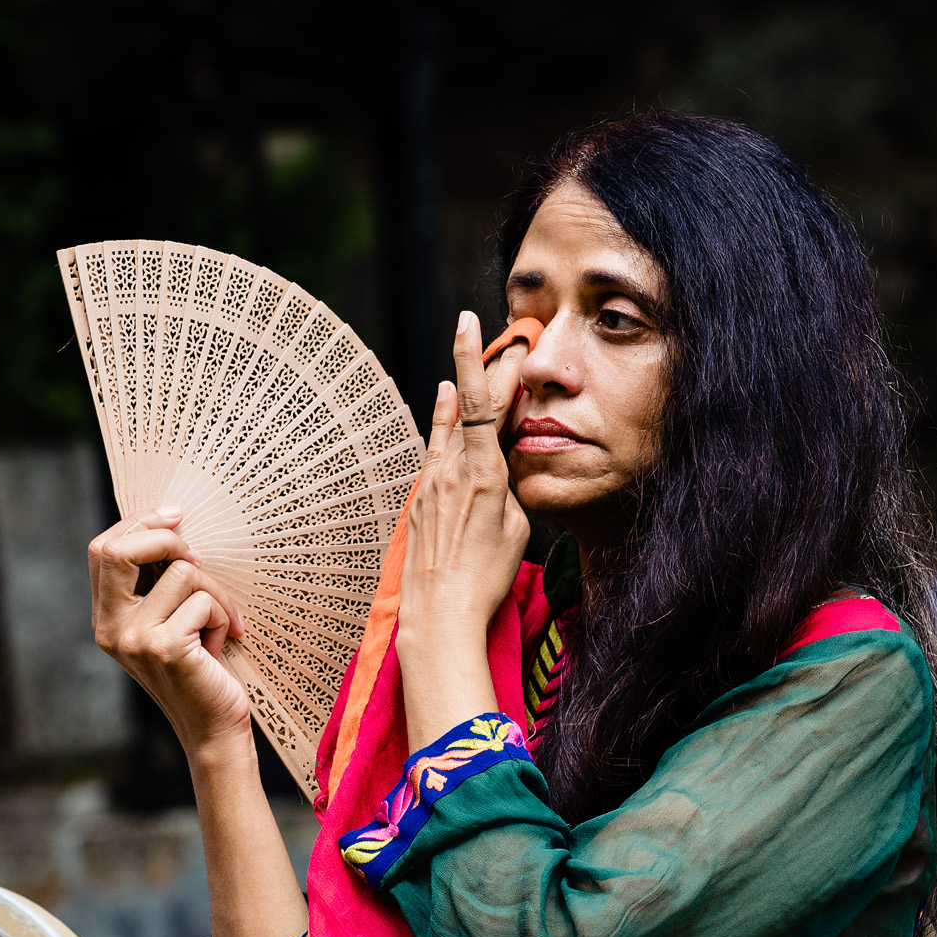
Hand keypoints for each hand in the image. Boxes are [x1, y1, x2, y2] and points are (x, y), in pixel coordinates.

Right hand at [89, 508, 249, 761]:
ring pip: (181, 572)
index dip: (138, 522)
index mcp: (106, 618)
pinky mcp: (164, 647)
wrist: (214, 729)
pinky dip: (224, 616)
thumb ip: (159, 585)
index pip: (103, 550)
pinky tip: (222, 644)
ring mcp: (134, 638)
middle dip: (167, 539)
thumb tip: (173, 525)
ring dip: (215, 593)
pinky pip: (203, 601)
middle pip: (119, 550)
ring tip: (219, 624)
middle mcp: (111, 628)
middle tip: (200, 559)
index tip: (175, 515)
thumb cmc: (202, 671)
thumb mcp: (172, 622)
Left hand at [395, 312, 530, 746]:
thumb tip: (498, 472)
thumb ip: (508, 489)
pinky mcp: (420, 500)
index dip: (478, 359)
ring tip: (466, 370)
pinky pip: (435, 451)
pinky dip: (444, 427)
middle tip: (490, 337)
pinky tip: (445, 408)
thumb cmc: (486, 578)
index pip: (482, 403)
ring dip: (459, 397)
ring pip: (446, 428)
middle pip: (465, 406)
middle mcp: (450, 470)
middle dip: (478, 369)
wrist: (439, 612)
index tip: (471, 323)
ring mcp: (430, 484)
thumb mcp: (516, 529)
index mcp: (483, 474)